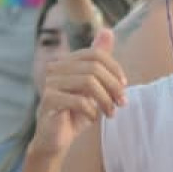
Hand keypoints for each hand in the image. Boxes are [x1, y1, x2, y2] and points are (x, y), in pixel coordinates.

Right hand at [31, 26, 126, 156]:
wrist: (55, 140)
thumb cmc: (75, 113)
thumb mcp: (93, 87)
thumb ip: (100, 62)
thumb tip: (108, 31)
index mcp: (66, 62)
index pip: (95, 54)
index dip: (114, 68)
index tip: (124, 86)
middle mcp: (55, 68)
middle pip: (93, 67)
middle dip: (113, 86)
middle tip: (121, 103)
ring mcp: (49, 83)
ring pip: (88, 82)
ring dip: (105, 100)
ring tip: (110, 113)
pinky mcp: (48, 100)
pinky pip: (78, 100)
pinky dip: (92, 111)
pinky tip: (93, 118)